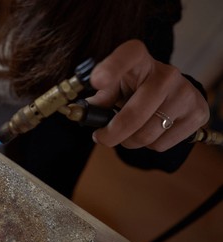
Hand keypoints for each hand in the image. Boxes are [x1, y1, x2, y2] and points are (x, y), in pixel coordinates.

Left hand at [87, 39, 209, 151]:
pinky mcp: (197, 113)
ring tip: (128, 132)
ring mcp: (185, 93)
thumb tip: (87, 113)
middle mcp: (166, 73)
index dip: (111, 67)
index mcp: (140, 60)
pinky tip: (151, 131)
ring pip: (146, 135)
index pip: (128, 55)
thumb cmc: (134, 89)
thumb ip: (101, 98)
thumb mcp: (115, 87)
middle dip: (112, 134)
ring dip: (130, 141)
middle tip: (101, 138)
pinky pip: (161, 144)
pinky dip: (149, 145)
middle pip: (134, 115)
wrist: (171, 94)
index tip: (95, 81)